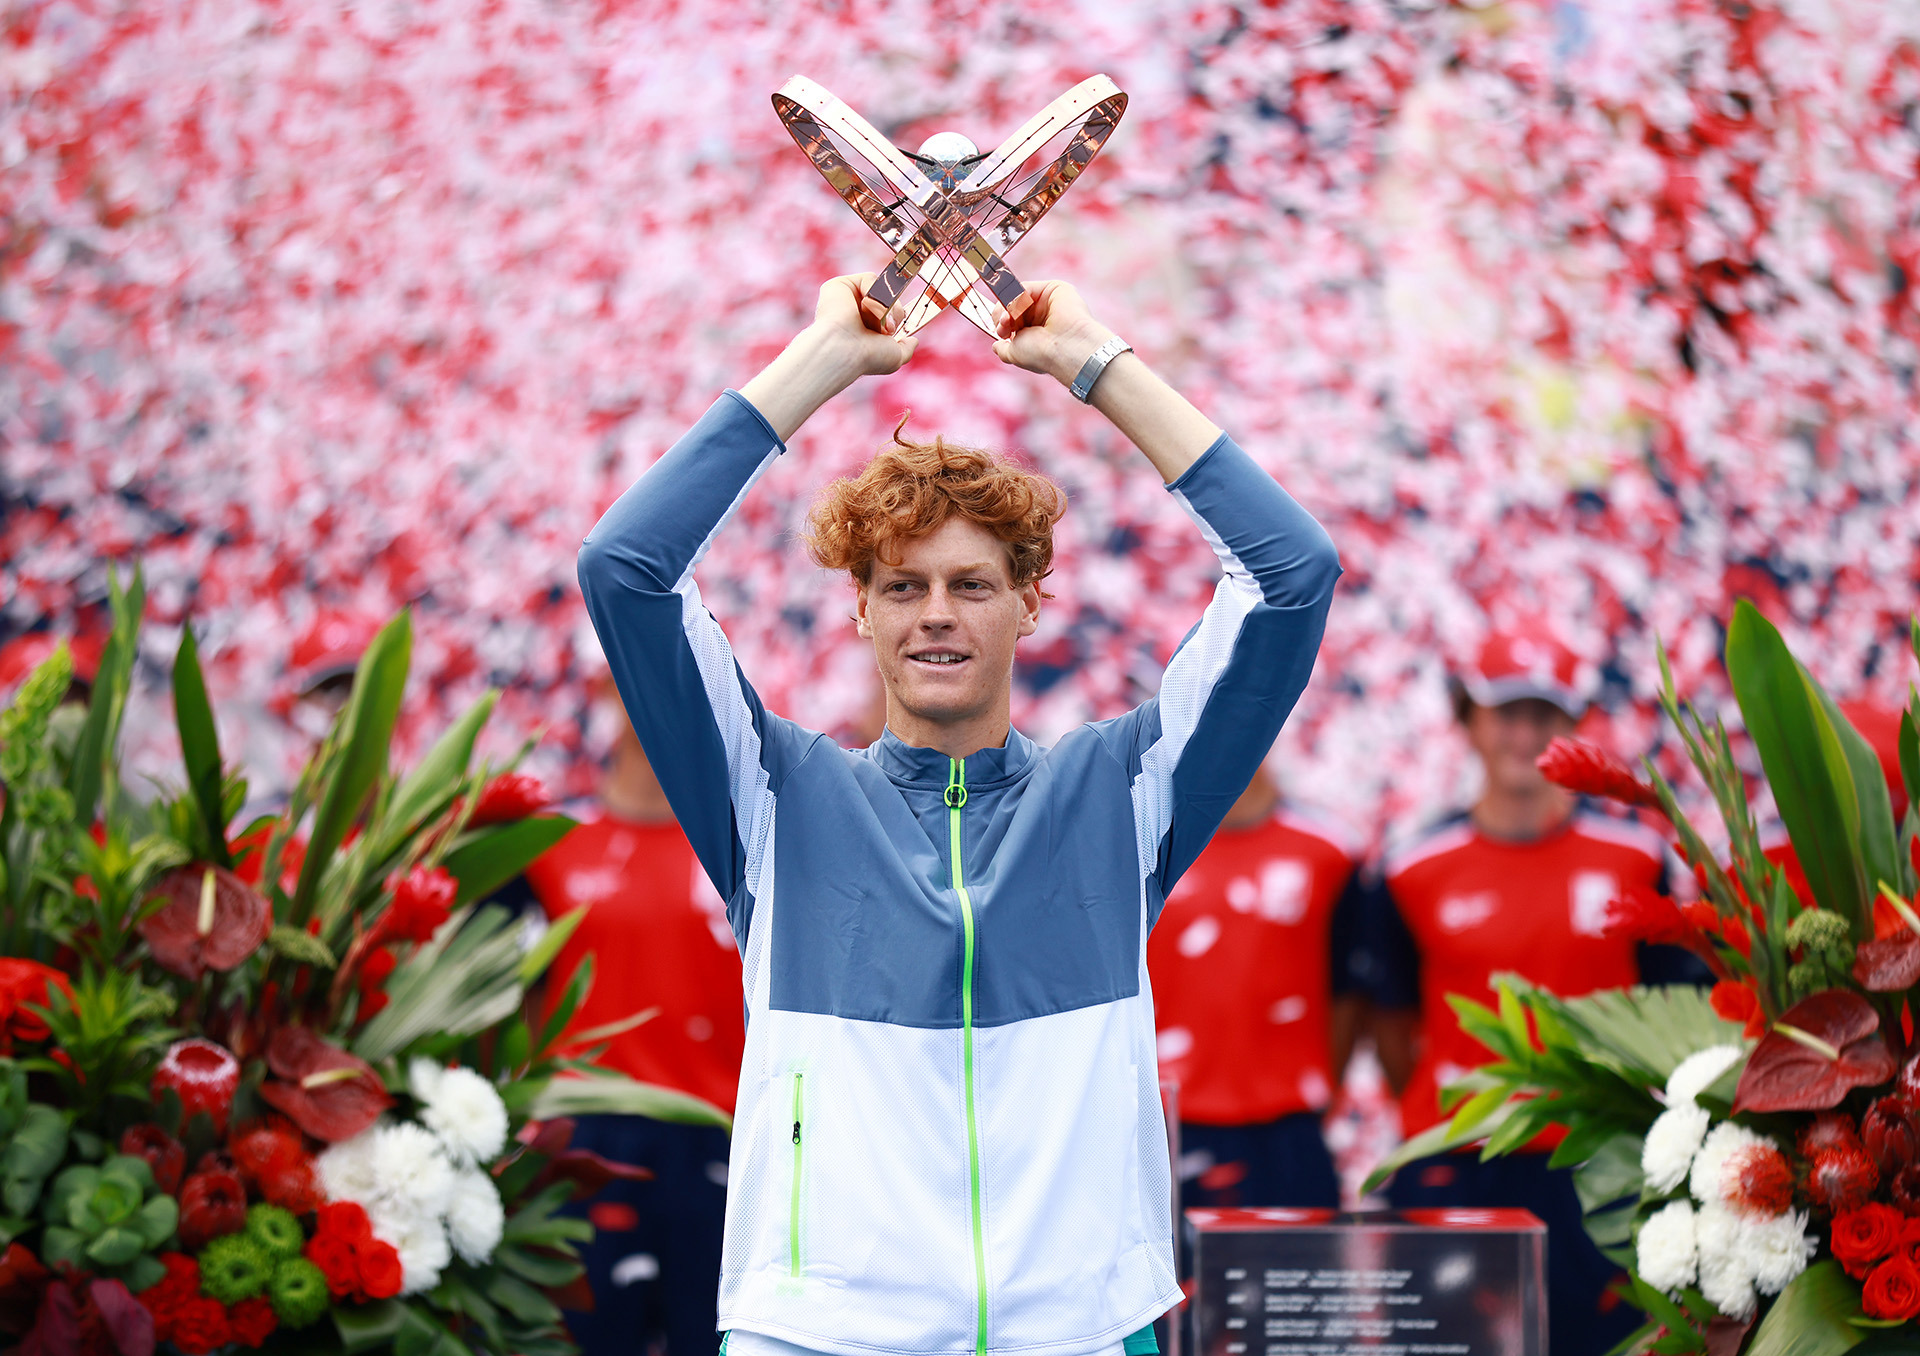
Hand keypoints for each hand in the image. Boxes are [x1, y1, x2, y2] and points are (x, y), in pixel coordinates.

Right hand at [807, 273, 917, 378]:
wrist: (845, 350)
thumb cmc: (867, 357)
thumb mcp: (895, 357)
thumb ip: (906, 349)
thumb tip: (914, 340)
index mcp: (864, 328)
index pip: (887, 314)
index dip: (895, 316)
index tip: (896, 326)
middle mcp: (854, 312)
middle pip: (889, 299)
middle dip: (894, 313)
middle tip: (887, 330)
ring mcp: (846, 297)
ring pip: (882, 289)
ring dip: (885, 307)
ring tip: (876, 323)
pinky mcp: (838, 286)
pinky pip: (869, 279)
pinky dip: (874, 293)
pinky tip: (864, 309)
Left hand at [991, 281, 1112, 386]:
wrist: (1065, 347)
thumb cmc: (1042, 354)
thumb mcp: (1015, 354)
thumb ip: (1003, 350)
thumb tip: (995, 346)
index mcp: (1035, 334)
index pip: (1011, 322)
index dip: (1001, 325)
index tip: (1001, 332)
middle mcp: (1041, 317)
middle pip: (1010, 307)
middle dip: (1001, 316)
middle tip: (1004, 326)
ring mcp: (1047, 302)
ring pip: (1015, 296)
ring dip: (1006, 307)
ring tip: (1010, 320)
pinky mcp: (1054, 289)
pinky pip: (1025, 287)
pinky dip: (1016, 297)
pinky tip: (1017, 308)